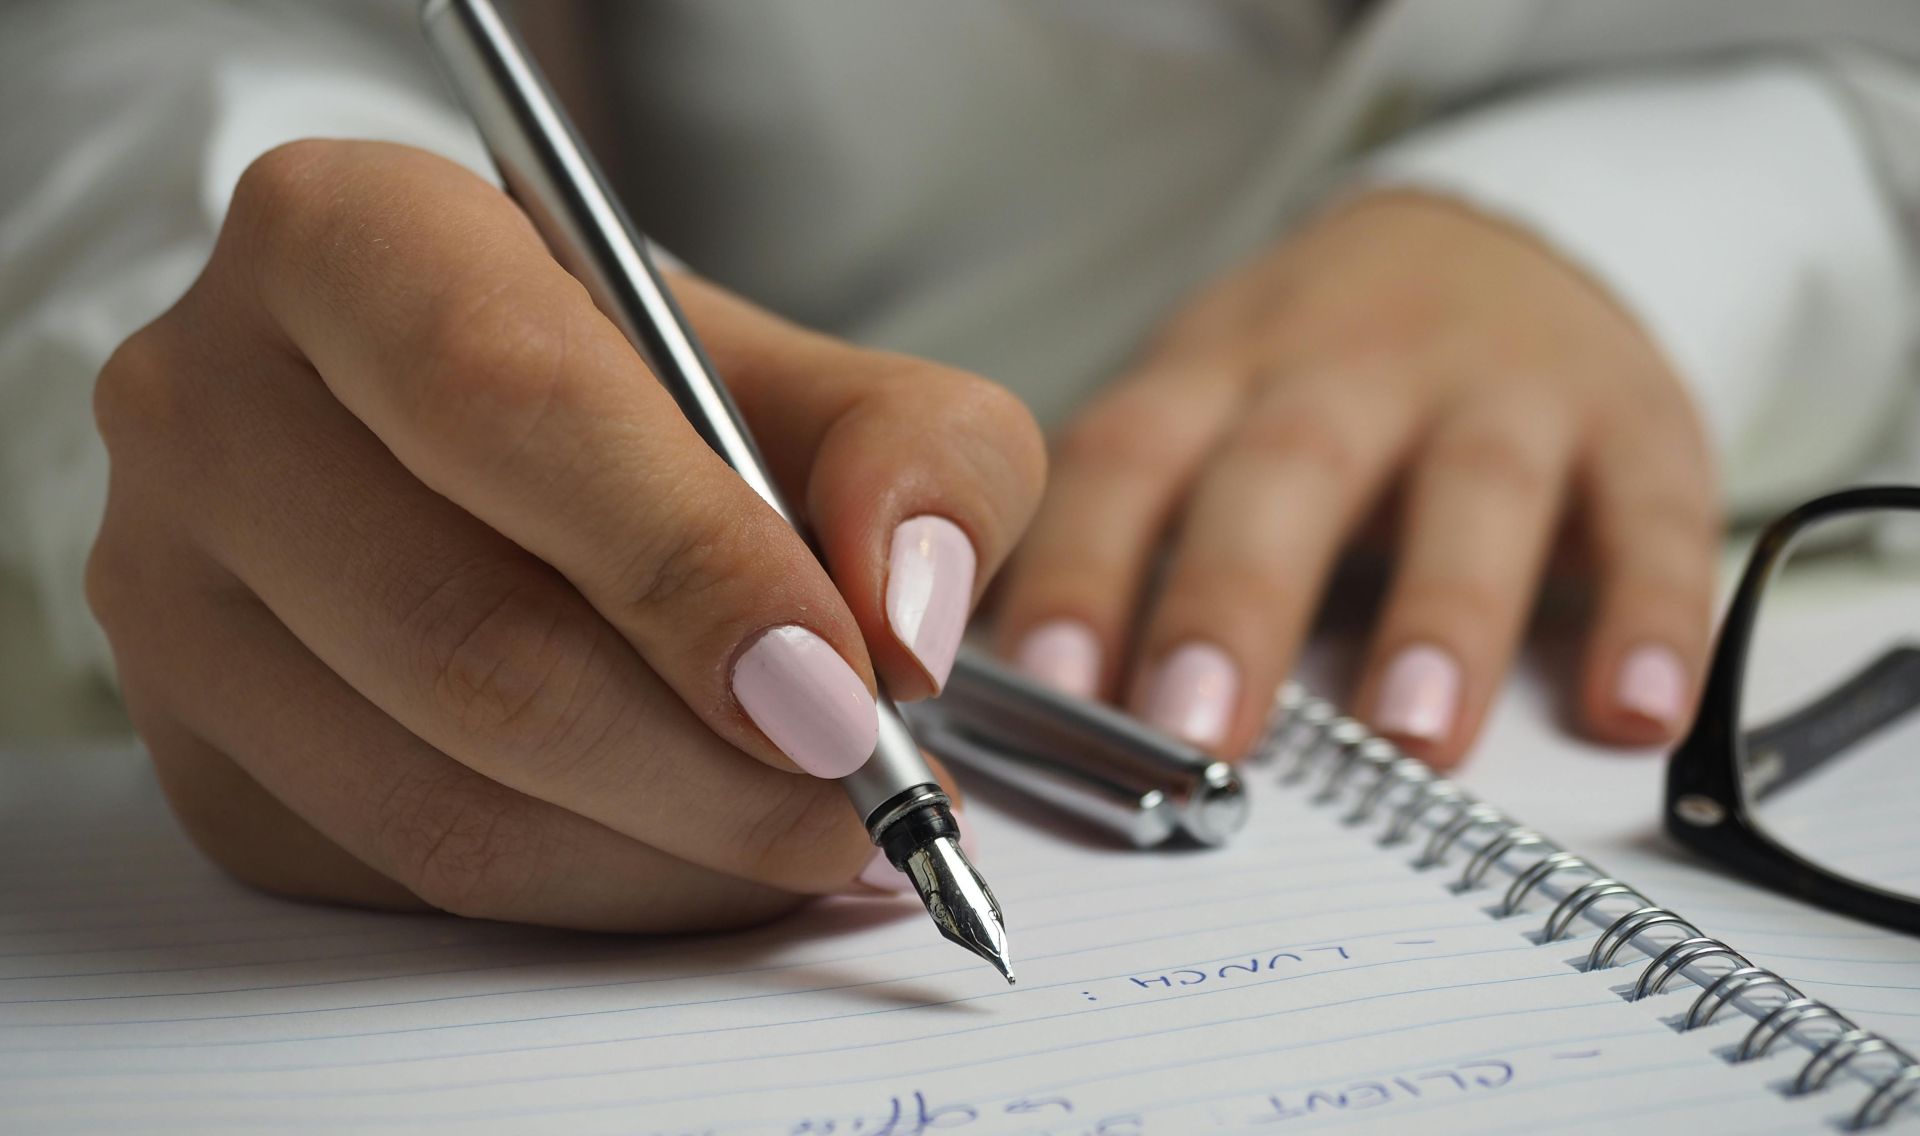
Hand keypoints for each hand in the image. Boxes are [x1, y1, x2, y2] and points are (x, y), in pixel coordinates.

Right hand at [87, 141, 1043, 930]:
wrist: (484, 447)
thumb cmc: (651, 398)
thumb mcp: (818, 376)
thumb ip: (918, 456)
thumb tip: (906, 622)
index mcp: (347, 237)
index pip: (509, 405)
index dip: (691, 565)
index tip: (844, 689)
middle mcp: (211, 406)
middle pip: (469, 637)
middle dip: (710, 762)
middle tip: (865, 800)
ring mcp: (171, 596)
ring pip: (439, 797)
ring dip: (671, 854)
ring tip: (814, 835)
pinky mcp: (200, 754)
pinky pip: (410, 880)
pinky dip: (598, 894)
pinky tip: (698, 851)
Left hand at [994, 190, 1716, 767]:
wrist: (1496, 242)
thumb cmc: (1314, 373)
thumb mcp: (1204, 408)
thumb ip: (1126, 530)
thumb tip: (1015, 692)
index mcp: (1221, 372)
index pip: (1129, 460)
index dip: (1082, 567)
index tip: (1045, 686)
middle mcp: (1352, 368)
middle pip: (1286, 470)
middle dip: (1236, 600)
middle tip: (1197, 730)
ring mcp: (1501, 388)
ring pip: (1473, 489)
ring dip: (1443, 613)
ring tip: (1412, 737)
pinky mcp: (1635, 422)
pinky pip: (1653, 515)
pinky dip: (1652, 612)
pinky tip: (1634, 710)